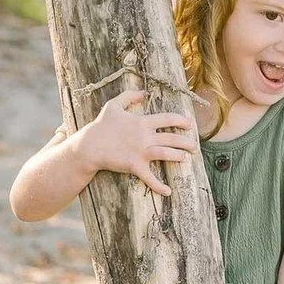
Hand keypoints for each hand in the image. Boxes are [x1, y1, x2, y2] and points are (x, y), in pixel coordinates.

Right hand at [76, 90, 196, 194]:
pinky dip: (159, 186)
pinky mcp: (134, 165)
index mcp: (142, 121)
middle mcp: (145, 136)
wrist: (90, 145)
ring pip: (166, 153)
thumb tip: (143, 92)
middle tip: (194, 146)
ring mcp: (141, 151)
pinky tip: (168, 191)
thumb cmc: (101, 125)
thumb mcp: (113, 105)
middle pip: (171, 137)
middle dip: (185, 142)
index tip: (189, 124)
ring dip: (178, 156)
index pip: (167, 119)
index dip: (181, 120)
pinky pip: (149, 177)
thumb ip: (129, 96)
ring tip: (185, 158)